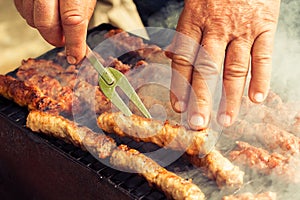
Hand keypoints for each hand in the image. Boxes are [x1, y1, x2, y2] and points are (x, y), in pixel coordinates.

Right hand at [14, 0, 95, 63]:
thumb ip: (81, 18)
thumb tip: (77, 44)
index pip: (72, 20)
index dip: (74, 43)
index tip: (76, 56)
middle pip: (45, 23)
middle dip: (55, 39)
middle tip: (65, 41)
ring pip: (31, 19)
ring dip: (44, 28)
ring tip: (55, 20)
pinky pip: (22, 11)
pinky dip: (33, 17)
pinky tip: (43, 11)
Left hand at [168, 0, 280, 129]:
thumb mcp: (193, 8)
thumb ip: (185, 35)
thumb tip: (170, 56)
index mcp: (194, 22)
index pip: (184, 60)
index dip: (180, 86)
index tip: (179, 108)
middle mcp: (216, 28)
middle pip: (207, 69)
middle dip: (202, 99)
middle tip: (198, 123)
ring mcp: (242, 28)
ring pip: (235, 68)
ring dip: (230, 97)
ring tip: (226, 120)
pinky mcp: (264, 26)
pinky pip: (263, 56)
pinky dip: (261, 78)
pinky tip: (256, 99)